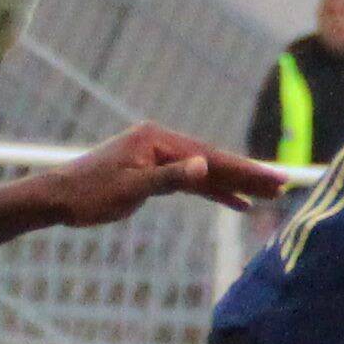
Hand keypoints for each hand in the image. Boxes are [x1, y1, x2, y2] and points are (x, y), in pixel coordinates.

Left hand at [28, 124, 285, 228]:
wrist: (58, 198)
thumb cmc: (89, 194)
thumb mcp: (130, 188)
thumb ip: (170, 178)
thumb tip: (205, 166)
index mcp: (157, 140)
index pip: (211, 157)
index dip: (245, 170)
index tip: (275, 178)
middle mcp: (161, 142)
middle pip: (214, 160)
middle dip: (249, 175)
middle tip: (284, 185)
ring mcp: (158, 155)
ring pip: (206, 171)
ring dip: (236, 185)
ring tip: (268, 196)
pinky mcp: (154, 171)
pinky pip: (191, 182)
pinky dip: (213, 192)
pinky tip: (235, 204)